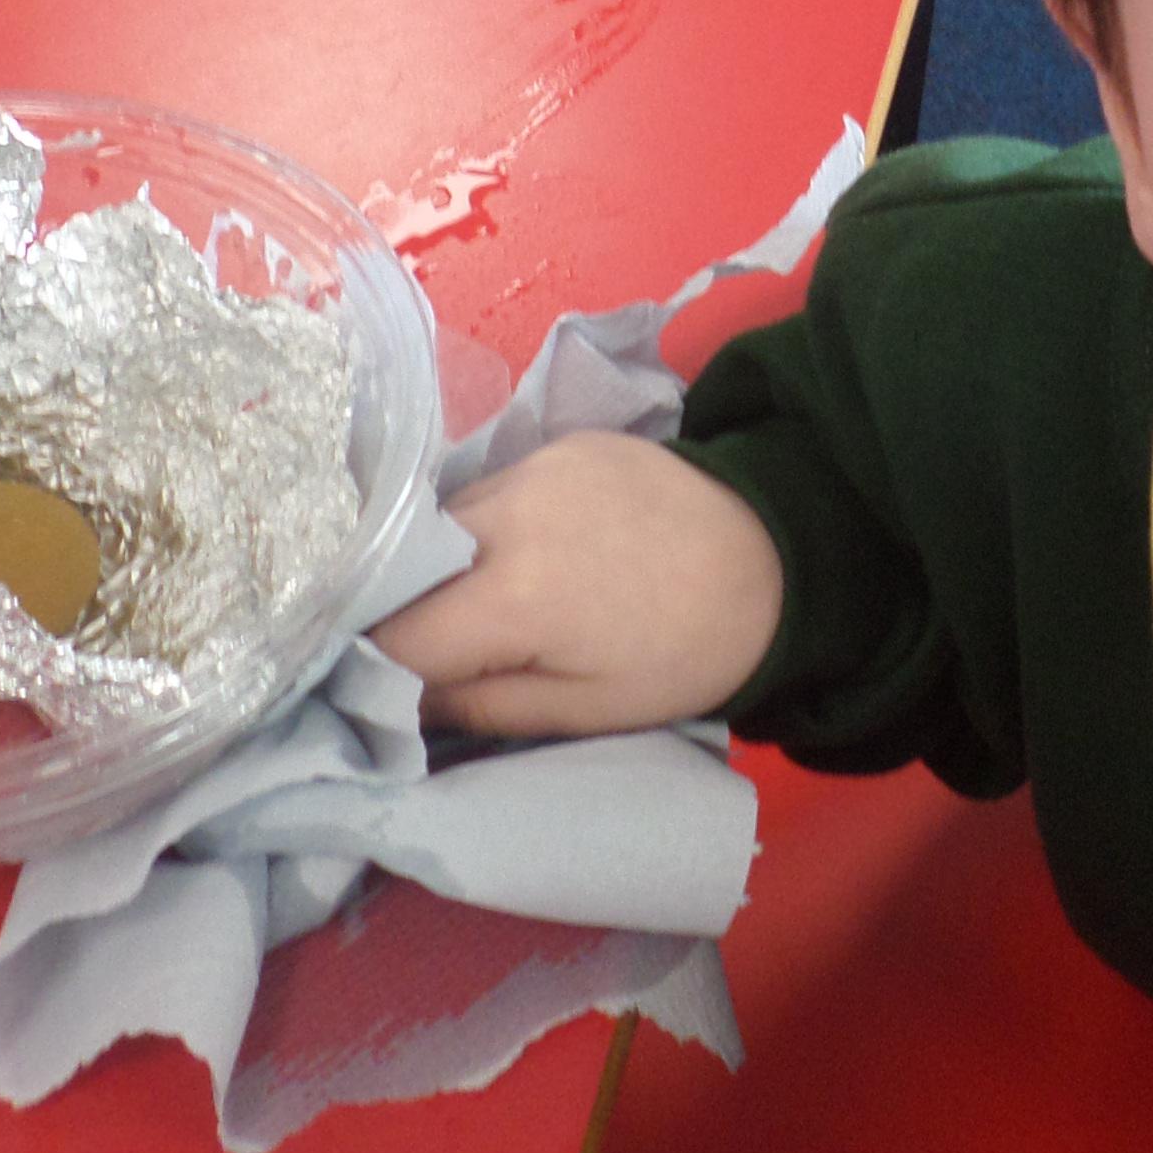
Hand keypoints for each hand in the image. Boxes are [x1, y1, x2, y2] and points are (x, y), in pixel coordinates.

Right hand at [372, 429, 783, 734]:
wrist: (775, 558)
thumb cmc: (682, 654)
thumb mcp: (582, 710)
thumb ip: (477, 704)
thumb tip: (394, 698)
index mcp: (514, 593)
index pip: (393, 632)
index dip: (376, 668)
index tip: (381, 690)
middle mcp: (508, 511)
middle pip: (405, 566)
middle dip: (405, 613)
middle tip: (432, 650)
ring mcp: (533, 463)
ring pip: (442, 521)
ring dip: (442, 566)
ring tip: (482, 602)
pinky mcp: (559, 442)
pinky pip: (489, 489)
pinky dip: (487, 527)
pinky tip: (527, 553)